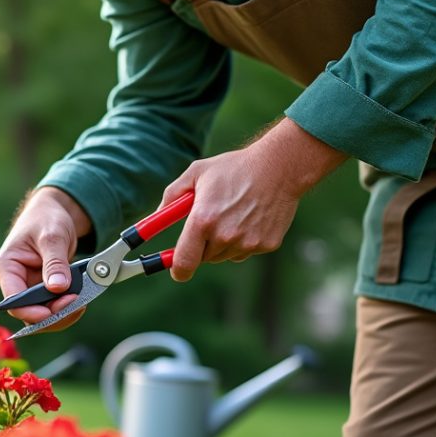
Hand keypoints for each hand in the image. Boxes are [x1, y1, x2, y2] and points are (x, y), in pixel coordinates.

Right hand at [0, 187, 92, 330]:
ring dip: (61, 313)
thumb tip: (58, 288)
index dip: (31, 311)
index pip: (13, 300)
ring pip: (41, 314)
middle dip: (52, 313)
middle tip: (76, 304)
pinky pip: (52, 306)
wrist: (53, 213)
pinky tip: (79, 299)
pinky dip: (66, 307)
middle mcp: (14, 281)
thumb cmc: (46, 218)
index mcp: (6, 267)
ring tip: (81, 301)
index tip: (51, 312)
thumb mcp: (52, 236)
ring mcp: (28, 287)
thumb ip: (55, 263)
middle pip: (28, 312)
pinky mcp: (41, 289)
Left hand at [161, 118, 345, 280]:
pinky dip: (243, 241)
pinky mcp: (266, 245)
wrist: (279, 167)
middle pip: (203, 258)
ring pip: (224, 255)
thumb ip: (172, 197)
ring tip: (232, 214)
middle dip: (201, 245)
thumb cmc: (233, 168)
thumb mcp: (196, 174)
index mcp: (203, 220)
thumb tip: (156, 217)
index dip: (177, 269)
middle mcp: (225, 235)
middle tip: (209, 223)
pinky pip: (245, 252)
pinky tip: (250, 218)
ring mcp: (248, 243)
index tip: (176, 269)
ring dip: (222, 243)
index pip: (184, 262)